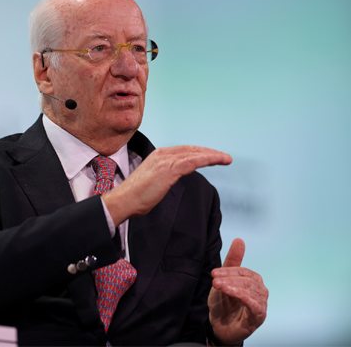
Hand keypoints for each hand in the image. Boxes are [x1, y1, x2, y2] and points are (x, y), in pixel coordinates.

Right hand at [102, 145, 231, 226]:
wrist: (124, 201)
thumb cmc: (136, 197)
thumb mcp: (152, 182)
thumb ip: (162, 178)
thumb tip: (167, 182)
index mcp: (158, 155)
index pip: (183, 150)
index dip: (199, 152)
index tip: (211, 156)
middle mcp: (162, 154)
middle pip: (191, 149)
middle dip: (209, 152)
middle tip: (223, 156)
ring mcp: (166, 160)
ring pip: (195, 154)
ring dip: (213, 155)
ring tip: (226, 159)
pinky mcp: (170, 169)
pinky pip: (194, 161)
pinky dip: (208, 159)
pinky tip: (218, 160)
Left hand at [208, 239, 267, 344]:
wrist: (219, 326)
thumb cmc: (223, 303)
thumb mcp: (223, 280)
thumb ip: (232, 261)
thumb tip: (239, 240)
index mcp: (253, 280)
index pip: (243, 271)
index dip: (228, 271)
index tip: (213, 273)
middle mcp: (259, 290)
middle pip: (247, 280)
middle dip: (230, 279)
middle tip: (215, 281)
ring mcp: (260, 303)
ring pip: (251, 291)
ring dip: (235, 288)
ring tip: (222, 288)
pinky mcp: (259, 316)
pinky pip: (255, 305)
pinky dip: (246, 299)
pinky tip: (236, 295)